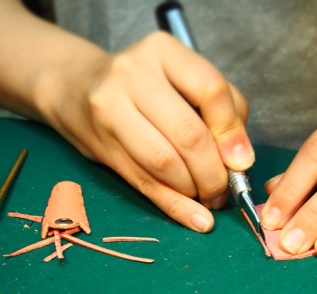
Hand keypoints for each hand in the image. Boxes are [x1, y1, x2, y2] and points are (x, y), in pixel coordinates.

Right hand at [37, 31, 253, 231]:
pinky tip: (196, 219)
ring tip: (208, 199)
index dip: (232, 131)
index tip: (242, 161)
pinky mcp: (101, 145)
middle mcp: (133, 74)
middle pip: (189, 134)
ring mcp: (110, 109)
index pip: (210, 89)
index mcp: (164, 52)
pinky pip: (144, 183)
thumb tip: (240, 159)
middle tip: (224, 190)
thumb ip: (218, 108)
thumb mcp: (181, 79)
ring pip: (165, 162)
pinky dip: (175, 206)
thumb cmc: (143, 85)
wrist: (73, 86)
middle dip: (214, 173)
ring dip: (194, 190)